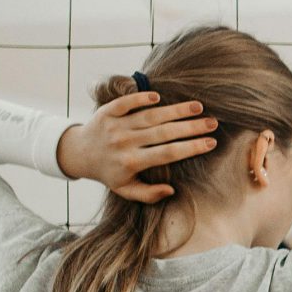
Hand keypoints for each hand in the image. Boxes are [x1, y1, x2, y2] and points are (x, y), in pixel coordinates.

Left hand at [55, 91, 219, 202]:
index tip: (211, 143)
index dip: (191, 147)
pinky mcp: (107, 111)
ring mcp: (116, 125)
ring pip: (151, 115)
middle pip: (164, 132)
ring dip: (175, 110)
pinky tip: (159, 96)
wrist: (79, 153)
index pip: (168, 153)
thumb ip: (149, 194)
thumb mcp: (127, 190)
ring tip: (197, 106)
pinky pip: (126, 102)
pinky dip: (141, 98)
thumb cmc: (109, 173)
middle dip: (191, 127)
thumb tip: (171, 190)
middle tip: (212, 122)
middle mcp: (125, 142)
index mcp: (132, 162)